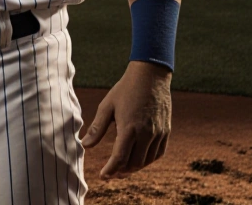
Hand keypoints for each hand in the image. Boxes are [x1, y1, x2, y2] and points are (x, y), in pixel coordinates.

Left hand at [81, 61, 171, 178]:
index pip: (119, 158)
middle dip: (121, 171)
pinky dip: (148, 160)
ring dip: (134, 168)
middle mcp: (146, 133)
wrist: (151, 75)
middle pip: (133, 163)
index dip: (110, 170)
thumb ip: (97, 128)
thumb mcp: (107, 106)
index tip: (103, 176)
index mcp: (129, 127)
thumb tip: (85, 145)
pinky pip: (158, 153)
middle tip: (111, 172)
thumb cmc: (126, 89)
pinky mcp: (166, 130)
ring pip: (146, 161)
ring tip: (123, 168)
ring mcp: (158, 133)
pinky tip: (139, 158)